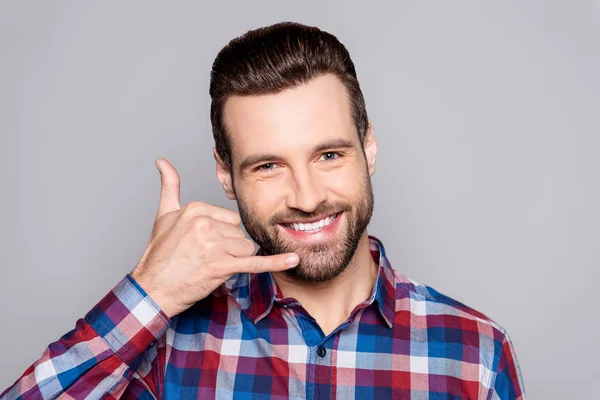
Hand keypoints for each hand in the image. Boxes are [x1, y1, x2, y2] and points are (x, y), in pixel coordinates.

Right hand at [130, 158, 298, 317]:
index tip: (203, 244)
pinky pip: (254, 262)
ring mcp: (214, 245)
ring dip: (234, 260)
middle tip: (204, 258)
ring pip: (246, 248)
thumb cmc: (159, 254)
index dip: (221, 234)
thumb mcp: (164, 215)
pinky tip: (293, 258)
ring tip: (209, 266)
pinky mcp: (221, 266)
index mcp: (196, 209)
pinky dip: (275, 262)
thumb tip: (162, 161)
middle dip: (229, 248)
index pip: (230, 218)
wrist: (153, 288)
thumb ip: (169, 186)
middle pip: (239, 233)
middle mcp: (206, 224)